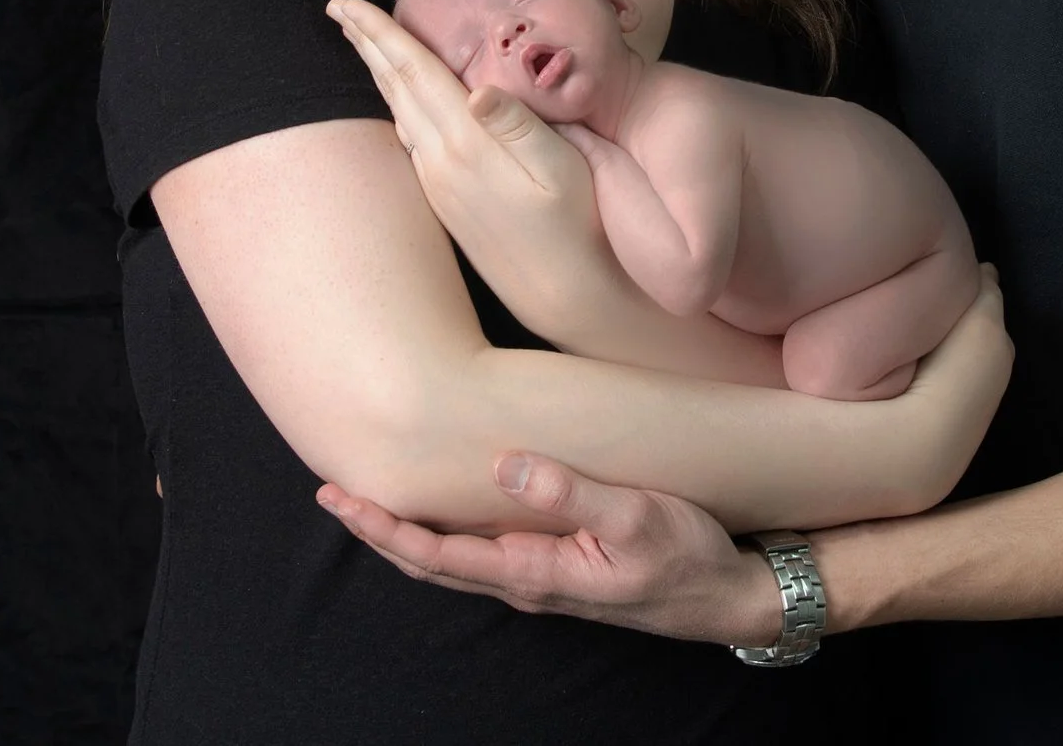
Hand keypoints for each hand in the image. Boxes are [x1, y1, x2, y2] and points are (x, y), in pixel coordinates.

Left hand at [317, 452, 783, 646]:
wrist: (730, 598)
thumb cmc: (687, 558)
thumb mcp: (633, 518)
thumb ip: (567, 492)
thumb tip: (502, 465)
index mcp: (533, 573)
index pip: (436, 555)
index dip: (384, 528)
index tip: (340, 499)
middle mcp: (526, 581)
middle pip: (432, 562)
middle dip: (380, 530)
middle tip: (332, 494)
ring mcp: (541, 577)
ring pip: (455, 560)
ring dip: (409, 533)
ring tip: (372, 500)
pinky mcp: (560, 566)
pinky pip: (485, 552)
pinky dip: (448, 533)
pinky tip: (446, 510)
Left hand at [327, 0, 604, 314]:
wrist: (562, 296)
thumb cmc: (576, 227)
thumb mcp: (561, 169)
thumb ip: (519, 124)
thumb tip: (477, 89)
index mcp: (466, 144)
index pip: (415, 73)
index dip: (380, 33)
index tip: (346, 3)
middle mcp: (438, 163)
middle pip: (394, 88)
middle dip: (365, 43)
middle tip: (337, 7)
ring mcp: (435, 184)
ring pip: (396, 113)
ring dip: (378, 72)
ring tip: (362, 41)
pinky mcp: (442, 201)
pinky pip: (408, 138)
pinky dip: (396, 104)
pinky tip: (398, 100)